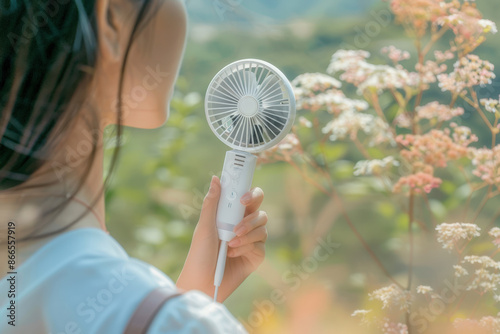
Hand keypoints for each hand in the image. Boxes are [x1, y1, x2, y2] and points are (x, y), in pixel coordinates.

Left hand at [176, 175, 267, 301]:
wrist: (202, 282)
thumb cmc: (199, 254)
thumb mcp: (204, 227)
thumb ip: (211, 203)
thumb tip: (215, 178)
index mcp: (231, 215)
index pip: (247, 197)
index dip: (250, 193)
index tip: (242, 198)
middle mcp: (244, 225)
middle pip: (260, 210)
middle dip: (251, 216)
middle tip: (237, 224)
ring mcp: (251, 240)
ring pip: (262, 227)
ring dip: (247, 233)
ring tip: (230, 242)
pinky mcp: (256, 256)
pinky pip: (260, 245)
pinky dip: (246, 247)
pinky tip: (232, 254)